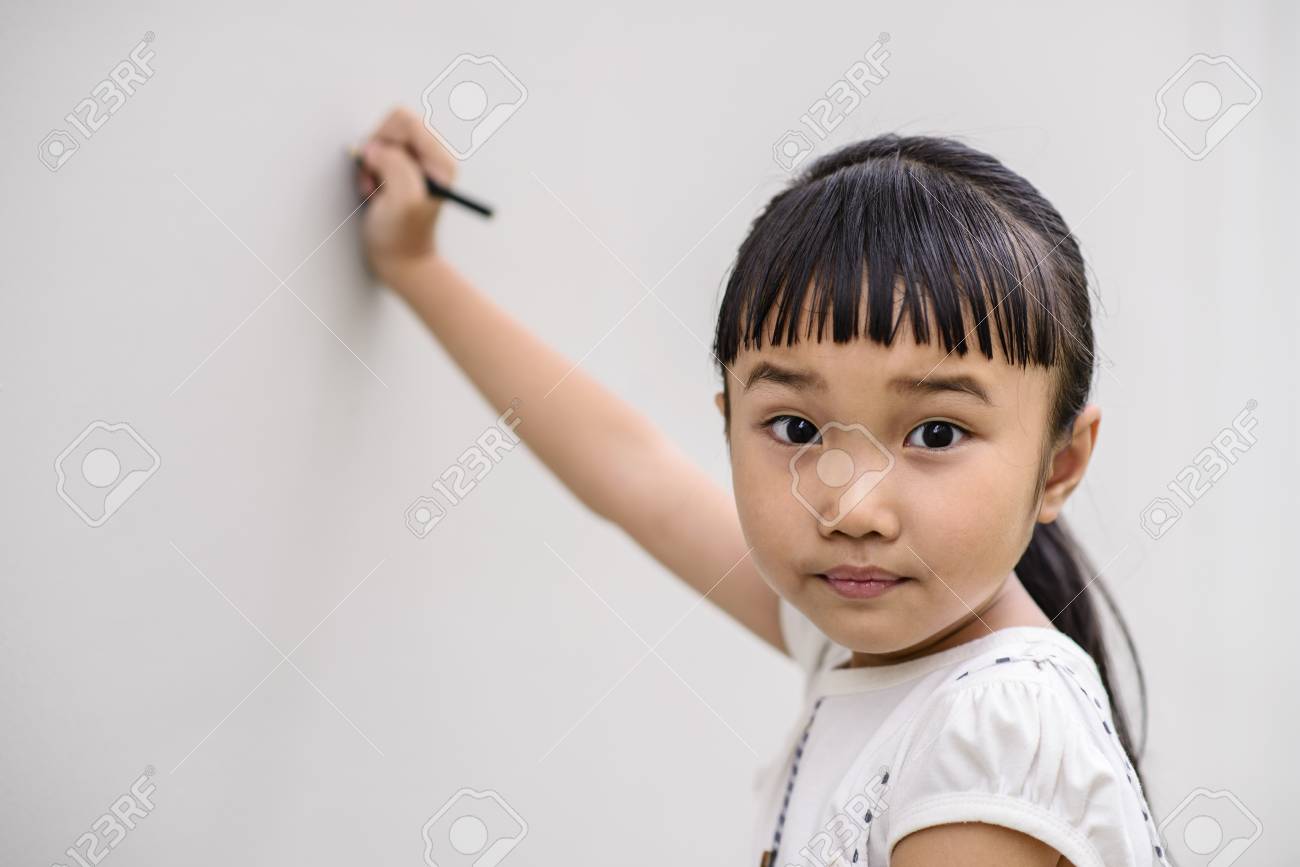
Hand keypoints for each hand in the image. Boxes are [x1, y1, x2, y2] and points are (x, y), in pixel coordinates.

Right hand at [355, 106, 458, 281]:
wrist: (401, 261)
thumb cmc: (402, 235)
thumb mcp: (402, 200)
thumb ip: (394, 165)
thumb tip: (374, 148)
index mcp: (440, 161)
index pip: (406, 122)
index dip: (384, 138)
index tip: (378, 164)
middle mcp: (431, 159)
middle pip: (392, 127)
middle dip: (376, 151)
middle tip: (376, 181)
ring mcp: (415, 165)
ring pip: (380, 142)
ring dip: (370, 165)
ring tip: (374, 191)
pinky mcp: (400, 172)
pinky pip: (376, 157)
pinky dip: (368, 173)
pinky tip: (374, 193)